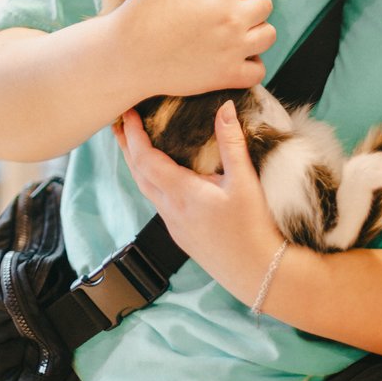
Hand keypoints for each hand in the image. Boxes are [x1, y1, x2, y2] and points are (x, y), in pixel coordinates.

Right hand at [116, 0, 275, 97]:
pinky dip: (252, 64)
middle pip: (265, 5)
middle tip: (232, 8)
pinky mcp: (227, 75)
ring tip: (238, 32)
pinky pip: (259, 71)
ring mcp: (233, 49)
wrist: (128, 55)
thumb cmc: (141, 10)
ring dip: (256, 31)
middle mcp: (233, 19)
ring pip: (269, 35)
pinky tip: (236, 57)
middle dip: (251, 3)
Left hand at [116, 101, 283, 305]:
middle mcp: (171, 210)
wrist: (259, 274)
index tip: (129, 113)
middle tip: (122, 121)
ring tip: (135, 143)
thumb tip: (224, 107)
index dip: (134, 135)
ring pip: (145, 189)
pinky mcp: (181, 234)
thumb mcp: (245, 182)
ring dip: (137, 164)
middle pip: (138, 173)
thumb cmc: (253, 229)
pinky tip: (160, 175)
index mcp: (182, 194)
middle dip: (127, 146)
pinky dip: (150, 180)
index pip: (146, 159)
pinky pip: (157, 201)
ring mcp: (174, 225)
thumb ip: (232, 143)